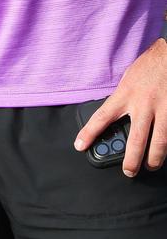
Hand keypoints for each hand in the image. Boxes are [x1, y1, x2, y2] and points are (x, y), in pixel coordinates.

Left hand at [74, 38, 166, 175]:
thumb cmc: (147, 67)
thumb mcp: (127, 79)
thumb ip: (123, 99)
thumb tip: (116, 118)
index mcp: (125, 94)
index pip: (102, 117)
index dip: (89, 133)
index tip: (79, 145)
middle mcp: (142, 104)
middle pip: (134, 139)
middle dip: (130, 160)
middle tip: (128, 171)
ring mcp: (162, 109)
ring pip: (159, 143)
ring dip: (154, 159)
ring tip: (150, 166)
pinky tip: (164, 151)